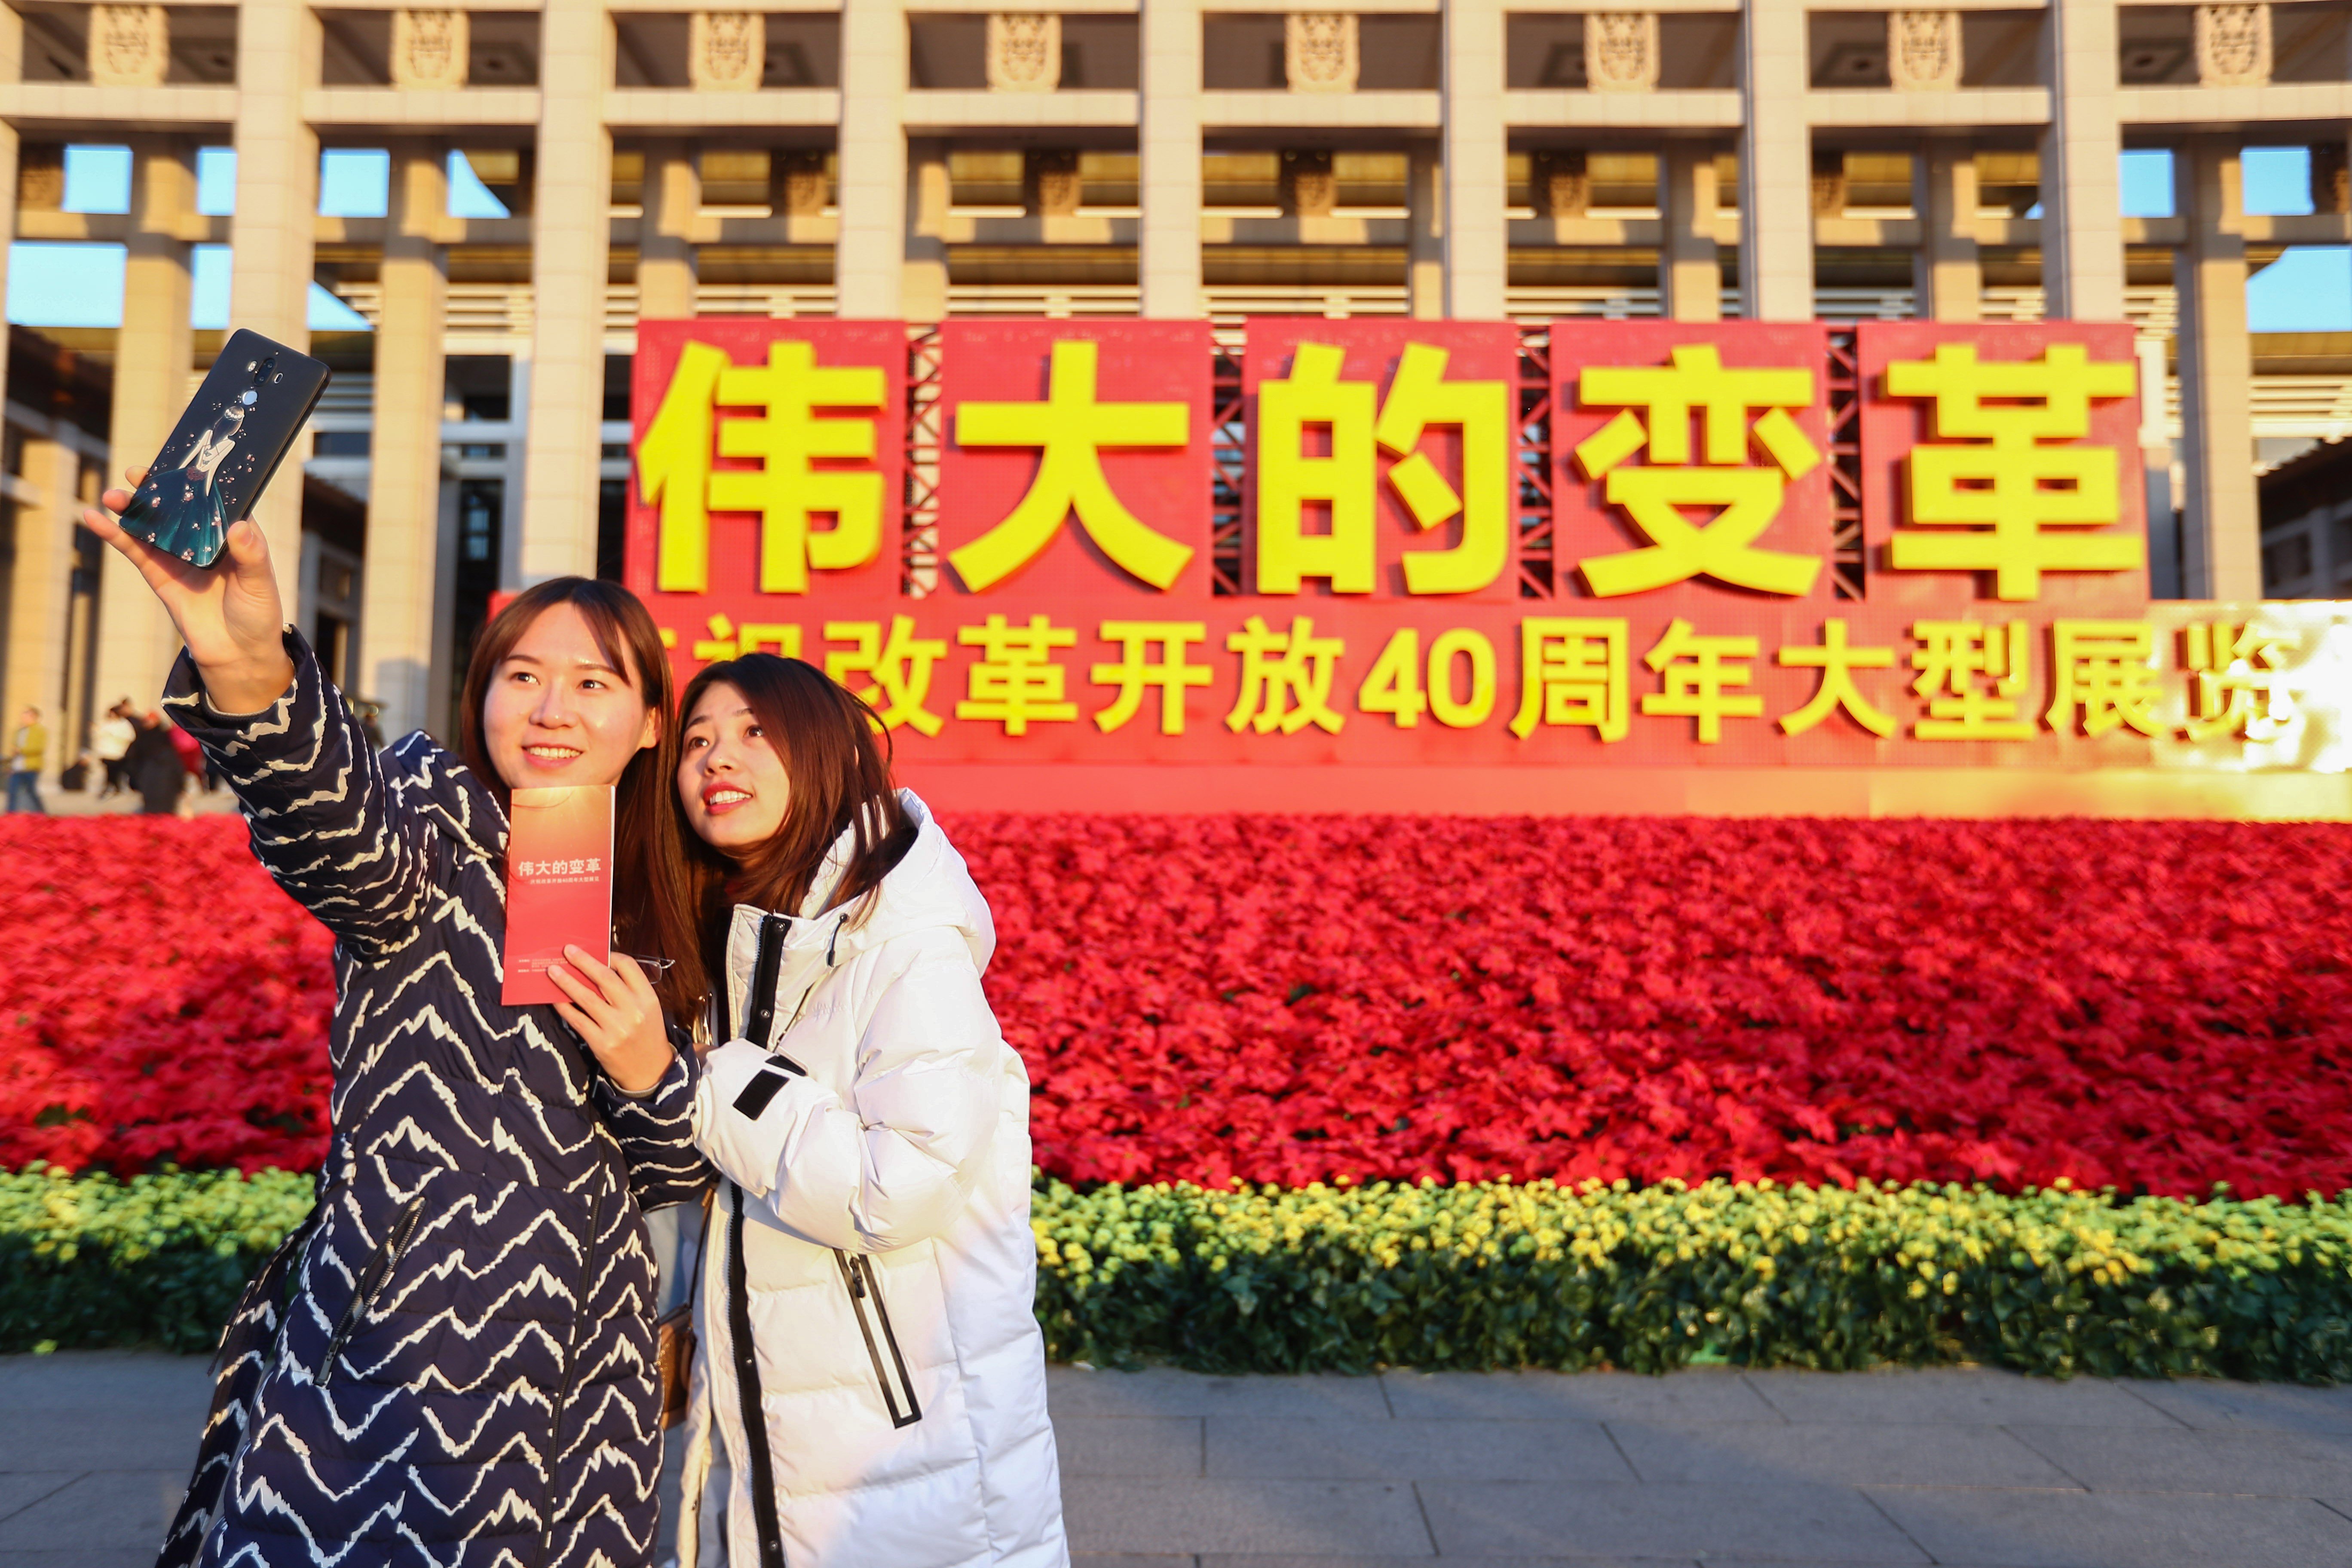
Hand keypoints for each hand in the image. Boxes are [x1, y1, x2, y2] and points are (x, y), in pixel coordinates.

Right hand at [83, 466, 292, 712]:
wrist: (239, 655)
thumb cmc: (258, 616)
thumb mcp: (260, 584)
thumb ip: (252, 555)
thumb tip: (239, 526)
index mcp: (233, 534)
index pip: (214, 499)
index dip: (196, 480)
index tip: (179, 464)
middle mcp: (204, 540)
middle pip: (177, 506)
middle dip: (157, 488)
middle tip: (138, 474)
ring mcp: (179, 556)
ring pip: (151, 523)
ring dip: (131, 508)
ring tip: (113, 495)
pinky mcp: (160, 574)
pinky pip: (134, 549)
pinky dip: (114, 534)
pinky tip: (95, 519)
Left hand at [549, 946, 675, 1095]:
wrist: (650, 1071)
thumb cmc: (646, 1034)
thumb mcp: (648, 1008)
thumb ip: (629, 989)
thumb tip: (598, 968)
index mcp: (647, 998)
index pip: (628, 966)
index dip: (611, 955)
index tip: (598, 951)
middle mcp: (633, 1010)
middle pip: (604, 978)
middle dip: (583, 961)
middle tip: (567, 950)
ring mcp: (616, 1028)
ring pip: (586, 997)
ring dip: (566, 981)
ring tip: (552, 971)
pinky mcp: (601, 1043)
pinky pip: (577, 1019)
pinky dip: (564, 1007)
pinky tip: (555, 998)